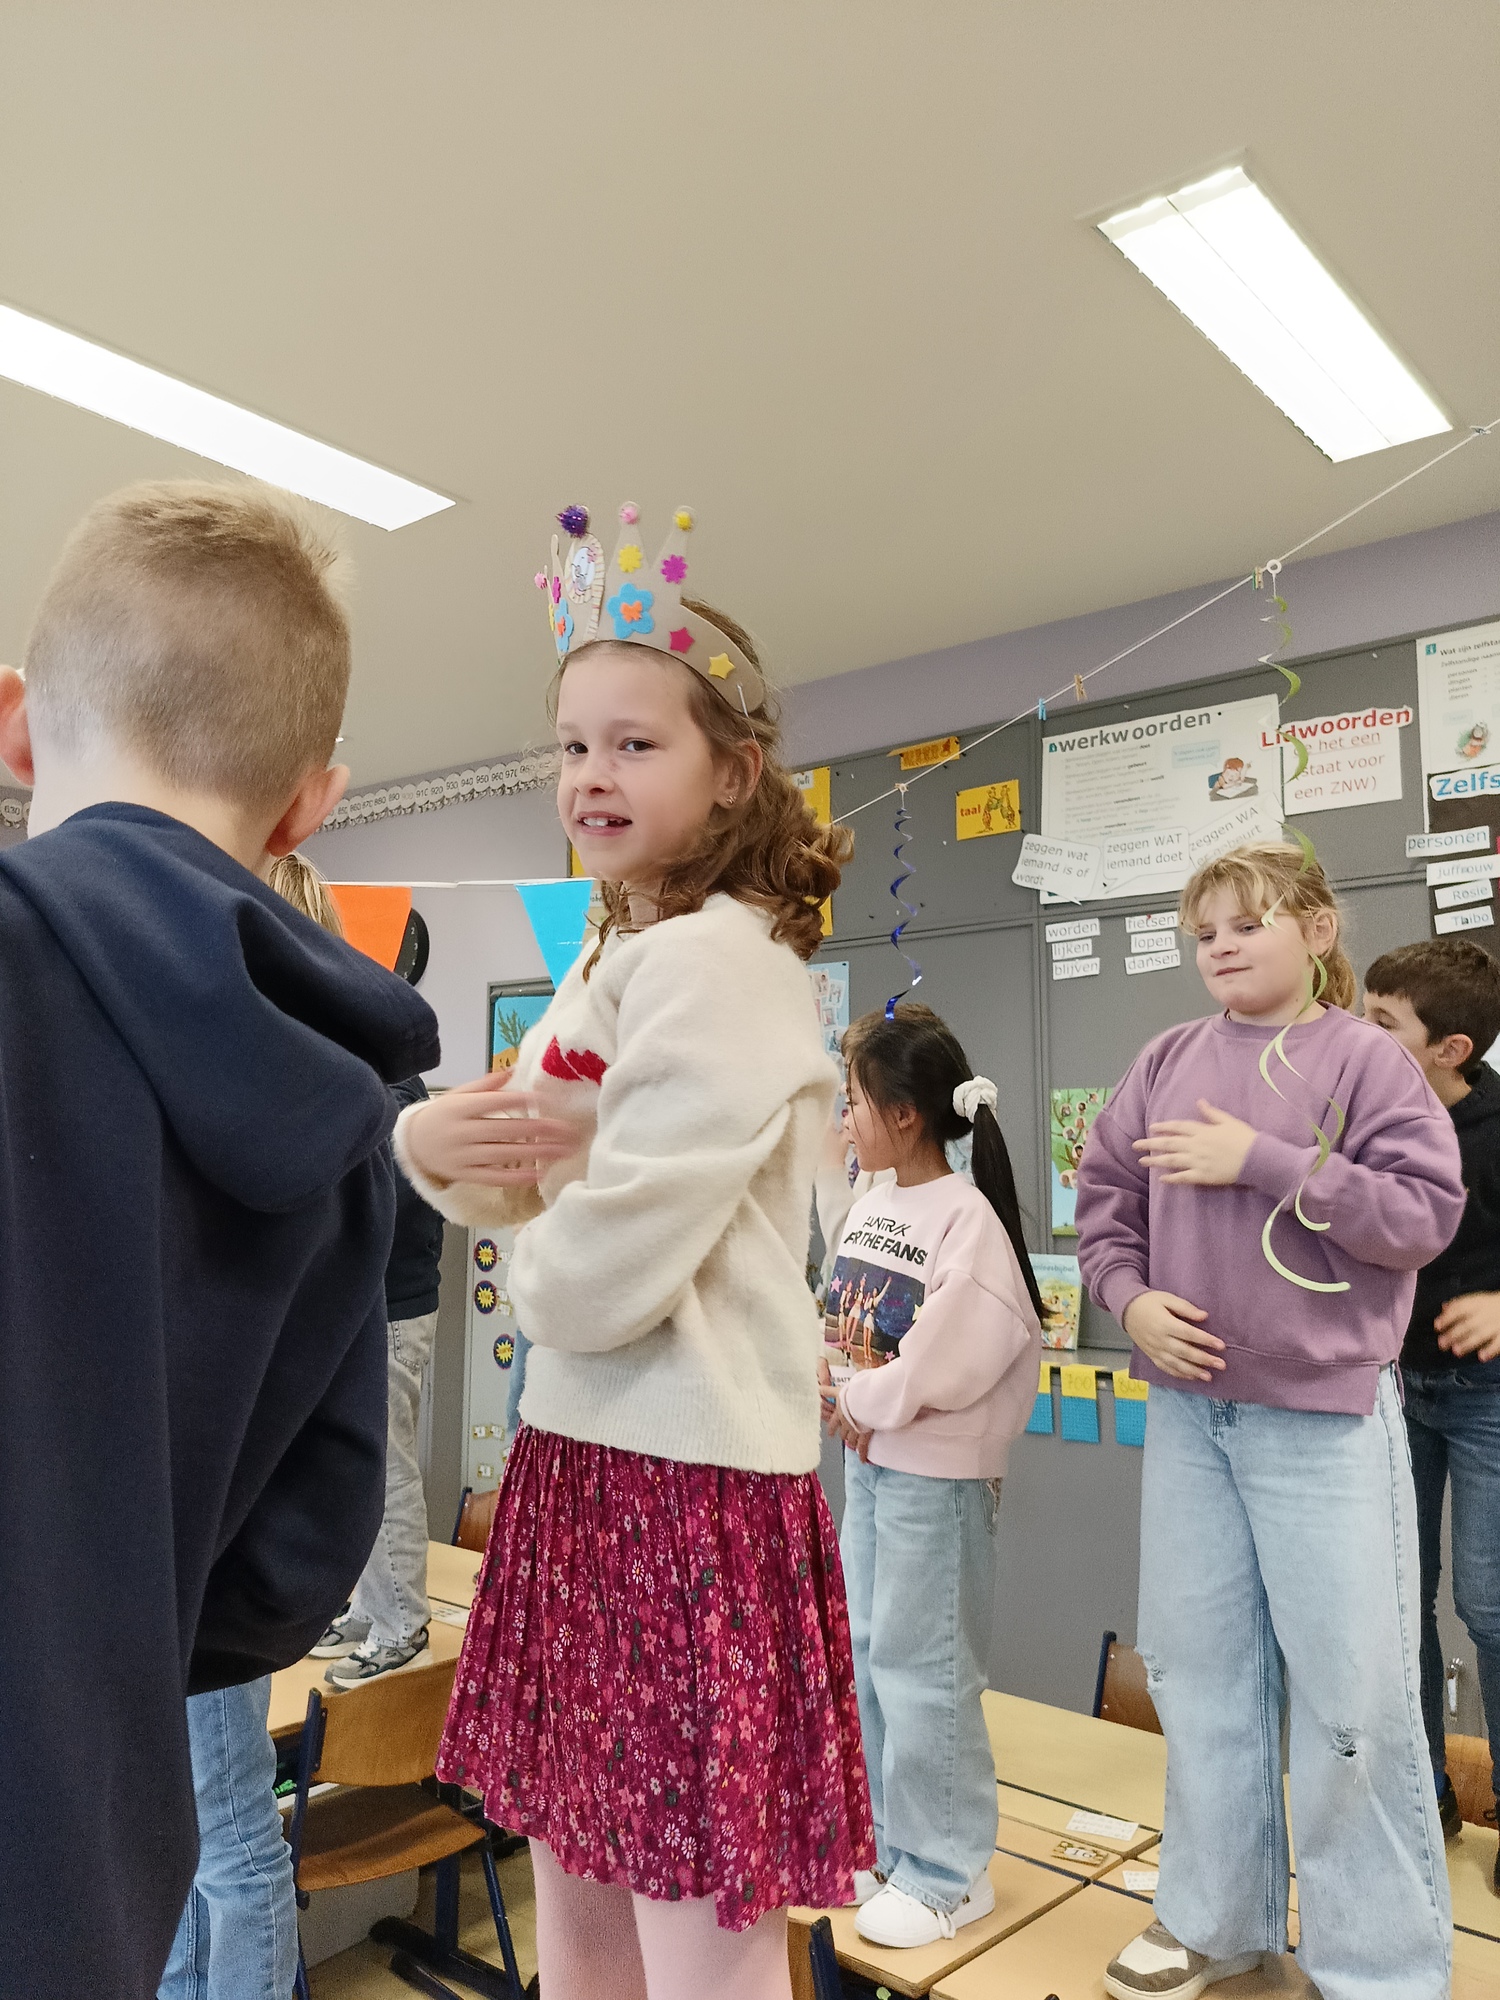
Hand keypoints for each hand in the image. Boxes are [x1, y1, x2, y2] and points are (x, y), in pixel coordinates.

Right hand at [403, 1071, 580, 1186]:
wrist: (412, 1144)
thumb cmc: (442, 1115)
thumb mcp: (457, 1094)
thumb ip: (485, 1085)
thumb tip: (513, 1070)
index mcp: (460, 1107)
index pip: (495, 1102)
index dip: (523, 1101)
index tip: (550, 1101)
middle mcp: (462, 1132)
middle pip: (506, 1130)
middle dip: (540, 1130)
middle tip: (568, 1130)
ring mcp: (463, 1156)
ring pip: (504, 1154)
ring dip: (537, 1153)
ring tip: (563, 1150)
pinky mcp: (466, 1175)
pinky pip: (494, 1177)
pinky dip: (517, 1177)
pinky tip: (540, 1174)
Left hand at [820, 1371, 873, 1458]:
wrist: (865, 1401)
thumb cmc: (853, 1395)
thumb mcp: (839, 1390)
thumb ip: (828, 1391)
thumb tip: (817, 1388)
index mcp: (840, 1414)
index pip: (834, 1423)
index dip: (832, 1428)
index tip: (831, 1434)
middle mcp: (846, 1424)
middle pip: (843, 1433)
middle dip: (843, 1435)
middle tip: (843, 1437)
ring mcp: (855, 1431)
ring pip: (852, 1440)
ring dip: (852, 1442)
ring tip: (853, 1445)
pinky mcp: (865, 1435)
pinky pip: (863, 1447)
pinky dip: (862, 1454)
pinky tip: (862, 1460)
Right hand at [1122, 1290, 1225, 1382]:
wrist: (1126, 1310)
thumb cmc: (1149, 1302)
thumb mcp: (1167, 1298)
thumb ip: (1185, 1307)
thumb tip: (1204, 1316)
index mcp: (1164, 1323)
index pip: (1188, 1334)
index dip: (1205, 1340)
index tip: (1221, 1346)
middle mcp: (1159, 1339)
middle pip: (1184, 1352)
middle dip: (1204, 1359)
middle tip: (1221, 1365)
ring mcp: (1154, 1350)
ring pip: (1176, 1364)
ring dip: (1193, 1371)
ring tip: (1209, 1376)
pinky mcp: (1151, 1356)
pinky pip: (1166, 1368)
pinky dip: (1179, 1374)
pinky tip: (1192, 1377)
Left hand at [1134, 1101, 1257, 1184]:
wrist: (1257, 1158)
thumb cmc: (1244, 1138)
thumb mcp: (1228, 1121)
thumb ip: (1211, 1113)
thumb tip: (1199, 1101)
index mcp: (1202, 1131)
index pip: (1178, 1127)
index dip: (1163, 1127)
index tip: (1151, 1128)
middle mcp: (1196, 1145)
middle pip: (1169, 1144)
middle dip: (1150, 1144)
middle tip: (1135, 1145)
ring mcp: (1198, 1161)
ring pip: (1171, 1161)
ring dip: (1155, 1160)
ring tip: (1142, 1161)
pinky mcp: (1203, 1176)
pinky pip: (1184, 1177)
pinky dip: (1172, 1178)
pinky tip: (1161, 1179)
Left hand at [1434, 1292, 1499, 1362]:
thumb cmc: (1493, 1305)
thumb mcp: (1478, 1300)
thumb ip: (1461, 1304)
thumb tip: (1444, 1308)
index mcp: (1478, 1303)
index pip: (1460, 1308)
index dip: (1447, 1317)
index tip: (1437, 1326)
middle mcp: (1486, 1314)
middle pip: (1468, 1324)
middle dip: (1453, 1334)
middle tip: (1442, 1343)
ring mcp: (1496, 1325)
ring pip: (1481, 1334)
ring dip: (1468, 1343)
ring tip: (1456, 1351)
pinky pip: (1498, 1343)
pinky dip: (1490, 1350)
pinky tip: (1482, 1357)